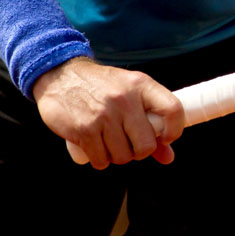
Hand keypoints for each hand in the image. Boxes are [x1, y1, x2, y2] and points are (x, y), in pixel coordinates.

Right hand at [33, 57, 183, 169]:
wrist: (60, 75)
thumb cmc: (102, 88)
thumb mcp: (130, 94)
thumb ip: (151, 123)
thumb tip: (168, 157)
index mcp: (141, 85)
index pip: (173, 110)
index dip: (174, 131)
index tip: (164, 138)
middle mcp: (124, 99)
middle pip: (146, 145)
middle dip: (138, 151)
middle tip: (129, 144)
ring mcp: (103, 115)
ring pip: (123, 157)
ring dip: (117, 156)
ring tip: (110, 142)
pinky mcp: (84, 129)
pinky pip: (101, 160)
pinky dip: (100, 159)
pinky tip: (96, 147)